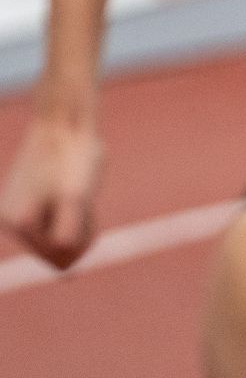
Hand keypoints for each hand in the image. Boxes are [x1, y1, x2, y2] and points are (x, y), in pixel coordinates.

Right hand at [1, 117, 104, 270]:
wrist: (65, 121)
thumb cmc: (74, 157)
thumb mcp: (77, 199)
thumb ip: (69, 237)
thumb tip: (67, 273)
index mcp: (20, 223)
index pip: (61, 258)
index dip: (84, 238)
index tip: (83, 206)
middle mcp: (11, 222)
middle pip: (57, 251)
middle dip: (78, 231)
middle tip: (81, 197)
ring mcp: (17, 212)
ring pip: (57, 237)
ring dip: (75, 221)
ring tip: (76, 191)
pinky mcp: (26, 203)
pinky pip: (53, 223)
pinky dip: (70, 212)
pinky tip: (72, 191)